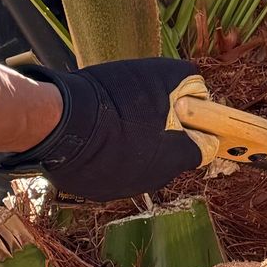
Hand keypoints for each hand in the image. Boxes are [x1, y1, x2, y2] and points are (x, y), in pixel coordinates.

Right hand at [0, 59, 201, 201]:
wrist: (62, 125)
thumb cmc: (115, 99)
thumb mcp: (160, 75)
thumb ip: (188, 82)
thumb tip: (197, 92)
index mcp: (177, 156)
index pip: (204, 148)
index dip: (197, 127)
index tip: (185, 113)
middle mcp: (156, 179)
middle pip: (170, 157)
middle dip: (163, 135)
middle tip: (142, 110)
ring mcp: (125, 188)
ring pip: (140, 165)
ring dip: (134, 145)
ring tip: (113, 121)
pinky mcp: (98, 191)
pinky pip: (112, 171)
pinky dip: (109, 156)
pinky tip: (95, 136)